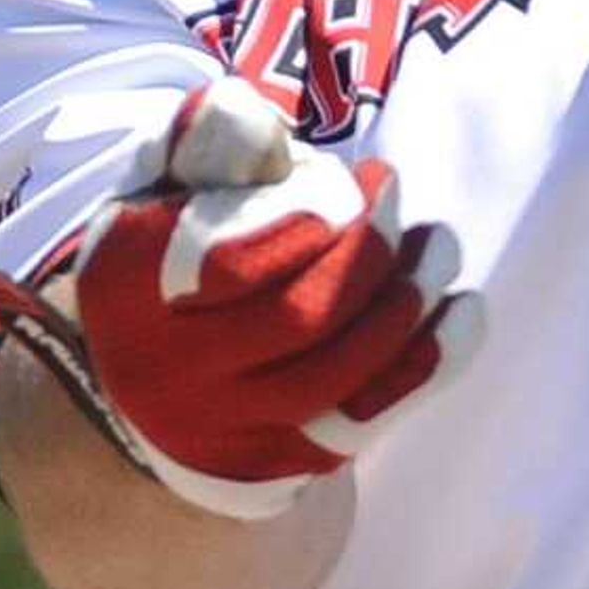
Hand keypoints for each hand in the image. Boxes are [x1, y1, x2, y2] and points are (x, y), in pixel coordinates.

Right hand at [0, 73, 481, 519]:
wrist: (152, 367)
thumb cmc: (176, 243)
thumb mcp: (173, 177)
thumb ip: (212, 139)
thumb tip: (255, 121)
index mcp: (123, 283)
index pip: (229, 260)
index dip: (310, 217)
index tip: (356, 181)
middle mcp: (163, 370)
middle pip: (296, 320)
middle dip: (369, 255)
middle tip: (396, 199)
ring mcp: (220, 430)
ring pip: (334, 377)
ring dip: (406, 305)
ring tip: (438, 247)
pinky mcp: (273, 466)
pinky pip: (362, 421)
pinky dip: (426, 366)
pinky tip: (465, 312)